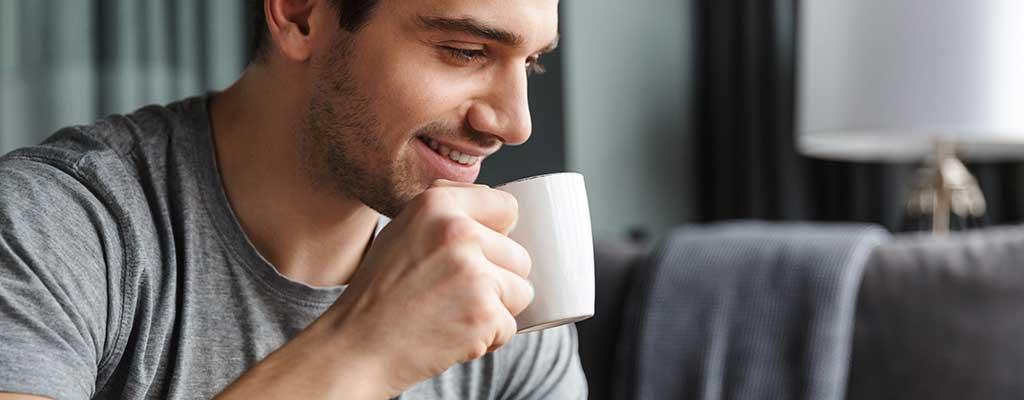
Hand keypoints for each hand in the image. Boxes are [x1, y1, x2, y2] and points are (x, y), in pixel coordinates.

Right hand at [323, 180, 533, 396]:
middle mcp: (458, 232)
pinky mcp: (484, 312)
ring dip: (496, 310)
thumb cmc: (380, 294)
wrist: (356, 347)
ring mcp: (474, 273)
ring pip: (521, 291)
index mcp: (437, 205)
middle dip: (497, 280)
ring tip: (454, 314)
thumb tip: (499, 210)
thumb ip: (447, 215)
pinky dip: (487, 339)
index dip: (498, 235)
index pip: (506, 207)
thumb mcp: (403, 232)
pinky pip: (510, 326)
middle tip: (455, 295)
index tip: (478, 255)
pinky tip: (453, 335)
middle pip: (519, 256)